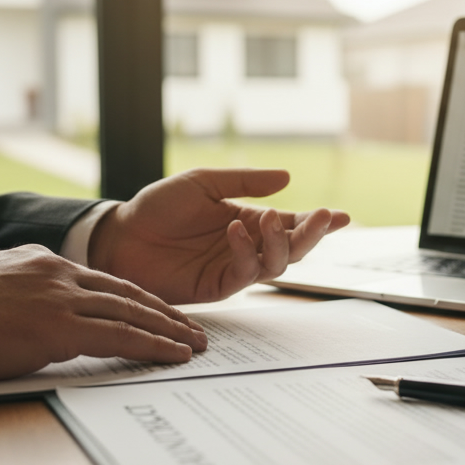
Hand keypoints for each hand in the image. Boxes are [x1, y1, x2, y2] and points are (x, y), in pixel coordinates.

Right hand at [0, 245, 207, 382]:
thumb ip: (24, 297)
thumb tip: (39, 318)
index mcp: (42, 262)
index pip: (103, 280)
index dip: (137, 298)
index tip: (160, 311)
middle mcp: (57, 273)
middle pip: (126, 292)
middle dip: (164, 312)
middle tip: (193, 328)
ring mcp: (60, 297)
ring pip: (131, 312)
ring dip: (169, 330)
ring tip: (195, 345)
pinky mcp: (58, 326)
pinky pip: (120, 336)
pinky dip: (153, 345)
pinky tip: (174, 354)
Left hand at [88, 168, 350, 303]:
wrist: (121, 236)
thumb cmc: (157, 208)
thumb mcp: (203, 183)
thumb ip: (244, 182)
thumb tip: (287, 178)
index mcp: (248, 221)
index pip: (292, 222)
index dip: (319, 221)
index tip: (343, 216)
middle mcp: (247, 246)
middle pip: (294, 247)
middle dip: (313, 234)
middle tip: (322, 217)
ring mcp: (234, 268)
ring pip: (277, 264)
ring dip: (281, 242)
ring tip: (268, 218)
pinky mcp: (218, 286)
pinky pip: (244, 273)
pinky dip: (246, 252)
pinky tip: (235, 231)